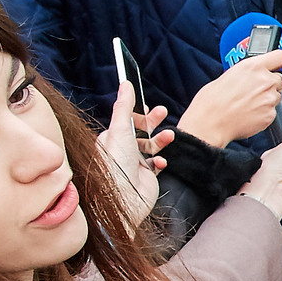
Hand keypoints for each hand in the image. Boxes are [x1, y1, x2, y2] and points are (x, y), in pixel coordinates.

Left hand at [101, 82, 170, 228]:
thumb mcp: (120, 128)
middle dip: (153, 122)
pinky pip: (157, 164)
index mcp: (111, 139)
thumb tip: (125, 83)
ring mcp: (134, 164)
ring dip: (161, 140)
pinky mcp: (146, 176)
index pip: (126, 121)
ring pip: (151, 146)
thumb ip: (124, 106)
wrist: (125, 197)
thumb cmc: (117, 164)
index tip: (148, 106)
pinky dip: (161, 160)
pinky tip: (161, 161)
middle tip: (163, 112)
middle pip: (140, 131)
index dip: (138, 113)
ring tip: (170, 136)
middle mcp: (122, 151)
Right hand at [178, 52, 281, 147]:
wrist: (209, 124)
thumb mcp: (228, 75)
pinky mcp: (270, 115)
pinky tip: (249, 114)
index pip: (281, 56)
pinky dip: (264, 113)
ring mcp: (269, 99)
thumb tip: (252, 76)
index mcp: (253, 67)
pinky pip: (272, 112)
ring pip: (277, 96)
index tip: (276, 66)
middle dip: (272, 83)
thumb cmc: (211, 101)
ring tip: (249, 104)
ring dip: (267, 99)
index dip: (279, 62)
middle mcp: (265, 81)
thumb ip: (247, 73)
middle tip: (258, 90)